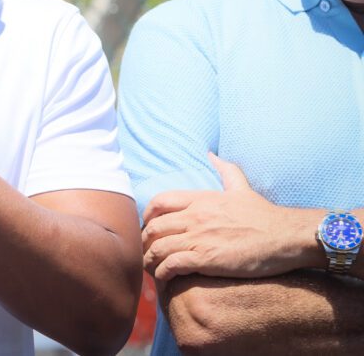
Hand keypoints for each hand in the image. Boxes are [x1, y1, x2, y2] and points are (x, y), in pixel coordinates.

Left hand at [142, 154, 310, 280]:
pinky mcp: (207, 259)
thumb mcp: (241, 187)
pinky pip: (173, 265)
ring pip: (158, 248)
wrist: (286, 236)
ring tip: (152, 268)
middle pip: (153, 228)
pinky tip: (165, 277)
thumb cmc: (265, 215)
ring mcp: (199, 238)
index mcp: (200, 199)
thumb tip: (211, 154)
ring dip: (150, 260)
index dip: (147, 216)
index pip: (159, 202)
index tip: (149, 228)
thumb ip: (225, 170)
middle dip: (145, 242)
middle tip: (147, 252)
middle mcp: (195, 217)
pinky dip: (163, 272)